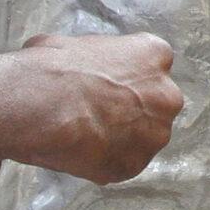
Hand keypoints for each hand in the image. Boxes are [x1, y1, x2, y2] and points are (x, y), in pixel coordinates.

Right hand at [13, 31, 181, 185]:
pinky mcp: (136, 165)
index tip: (106, 84)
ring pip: (142, 137)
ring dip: (120, 138)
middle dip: (131, 109)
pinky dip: (105, 162)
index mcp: (155, 54)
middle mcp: (166, 95)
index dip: (125, 77)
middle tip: (98, 112)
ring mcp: (155, 134)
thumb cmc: (54, 68)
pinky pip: (122, 163)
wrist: (43, 107)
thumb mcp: (73, 44)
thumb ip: (95, 57)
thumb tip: (79, 67)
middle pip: (154, 104)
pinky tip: (80, 152)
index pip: (149, 66)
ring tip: (85, 135)